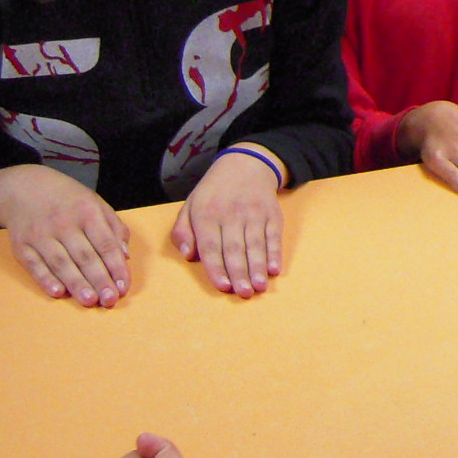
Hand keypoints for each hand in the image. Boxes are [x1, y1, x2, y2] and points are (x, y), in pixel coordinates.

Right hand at [0, 164, 131, 306]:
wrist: (22, 188)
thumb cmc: (66, 199)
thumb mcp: (95, 203)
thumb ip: (113, 228)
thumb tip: (124, 256)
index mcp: (87, 212)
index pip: (105, 244)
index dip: (116, 267)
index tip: (123, 286)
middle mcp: (64, 223)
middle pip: (85, 256)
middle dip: (99, 280)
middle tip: (109, 300)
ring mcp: (40, 235)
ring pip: (61, 263)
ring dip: (76, 284)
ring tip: (89, 301)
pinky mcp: (21, 245)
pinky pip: (35, 266)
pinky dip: (46, 280)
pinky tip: (58, 293)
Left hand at [170, 148, 282, 297]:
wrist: (246, 164)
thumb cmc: (214, 192)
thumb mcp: (190, 205)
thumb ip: (182, 231)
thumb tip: (188, 255)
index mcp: (207, 214)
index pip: (212, 246)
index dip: (217, 268)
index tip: (223, 286)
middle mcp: (231, 214)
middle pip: (235, 248)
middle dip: (240, 273)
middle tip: (244, 293)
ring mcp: (254, 213)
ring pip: (256, 244)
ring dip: (258, 267)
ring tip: (260, 287)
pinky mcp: (272, 213)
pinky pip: (274, 235)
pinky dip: (275, 253)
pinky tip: (275, 268)